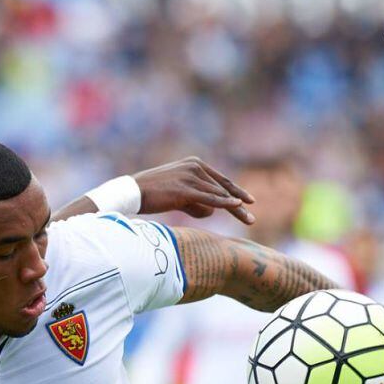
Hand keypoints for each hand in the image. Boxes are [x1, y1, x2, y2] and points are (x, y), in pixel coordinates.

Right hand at [135, 157, 255, 224]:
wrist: (132, 193)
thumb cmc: (151, 195)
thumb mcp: (177, 195)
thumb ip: (195, 200)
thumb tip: (211, 211)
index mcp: (194, 164)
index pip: (220, 180)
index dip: (235, 191)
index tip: (248, 201)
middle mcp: (195, 167)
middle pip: (223, 187)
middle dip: (239, 202)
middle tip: (252, 215)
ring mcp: (191, 177)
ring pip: (218, 195)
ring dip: (232, 209)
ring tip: (249, 220)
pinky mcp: (185, 190)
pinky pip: (209, 198)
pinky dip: (224, 203)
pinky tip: (237, 205)